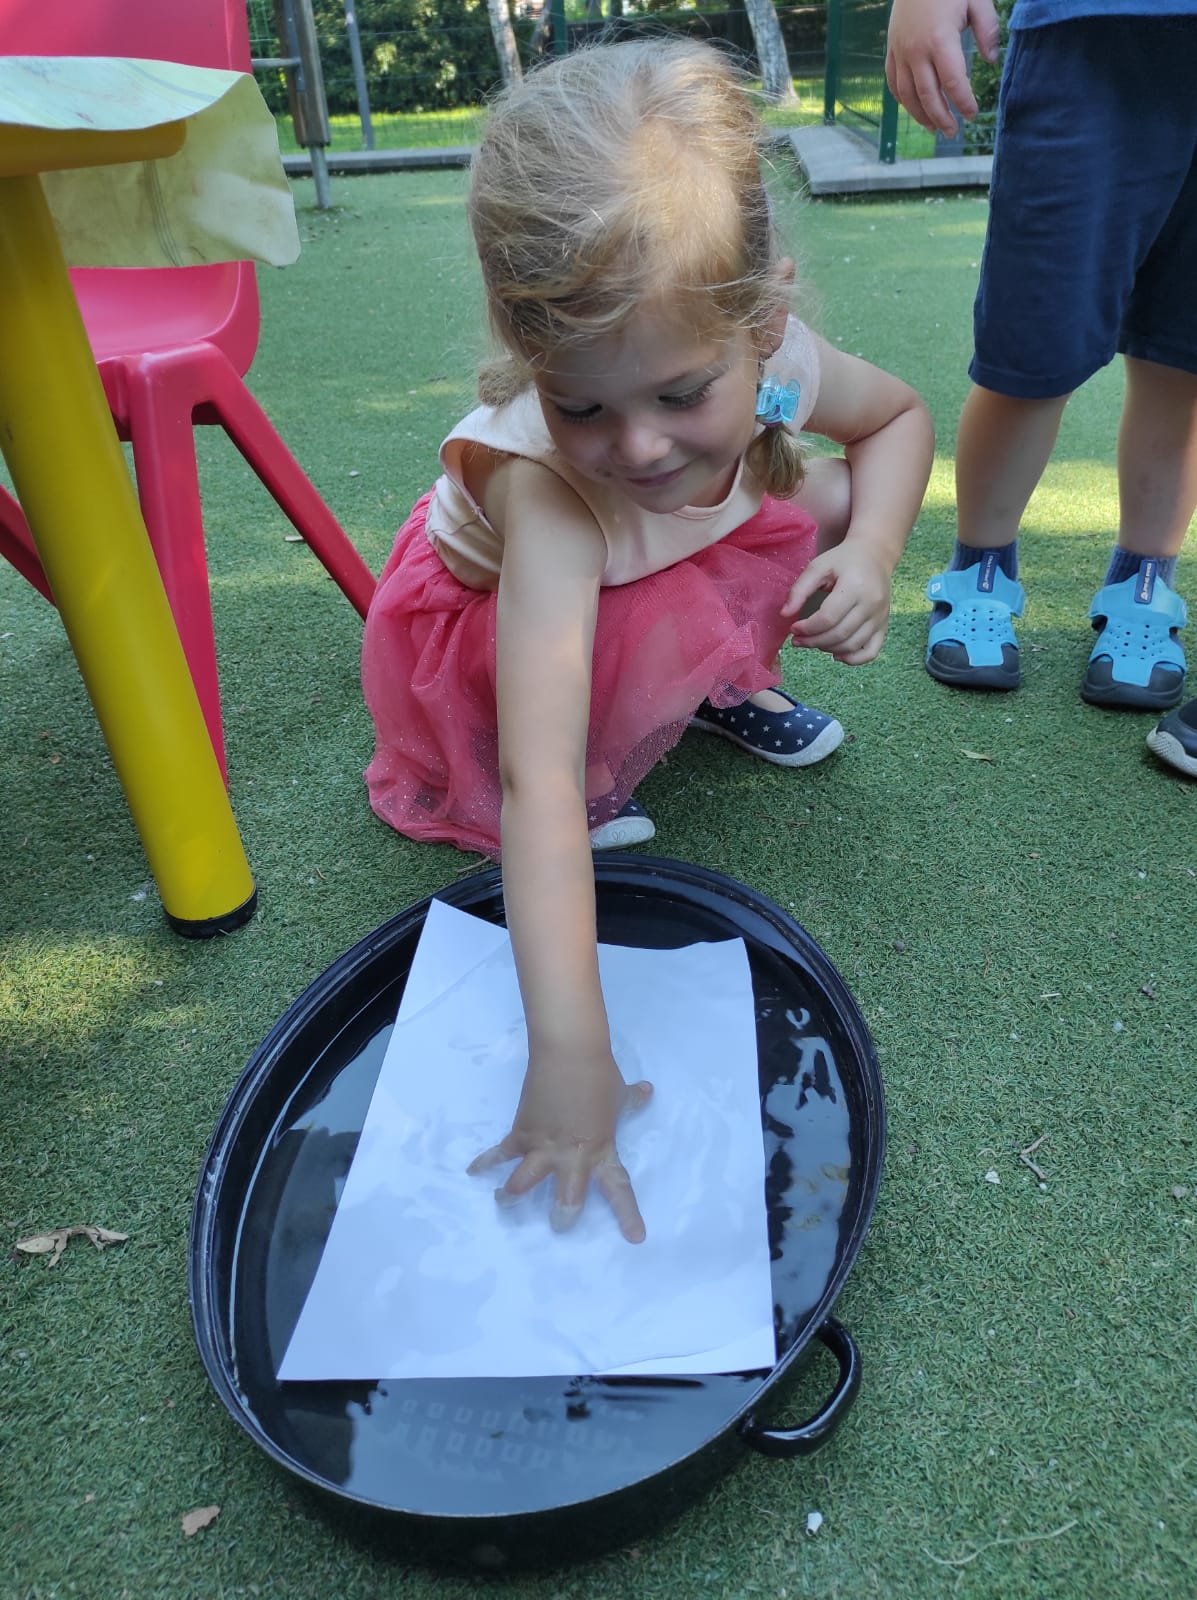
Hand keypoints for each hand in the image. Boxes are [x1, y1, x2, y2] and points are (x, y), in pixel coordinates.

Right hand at [468, 1049, 652, 1241]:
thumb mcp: (620, 1092)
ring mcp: (543, 1146)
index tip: (636, 1238)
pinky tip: (473, 1172)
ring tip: (504, 1202)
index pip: (618, 1188)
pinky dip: (485, 1162)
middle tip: (559, 1225)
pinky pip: (500, 1153)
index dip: (627, 1215)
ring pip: (524, 1183)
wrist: (569, 1052)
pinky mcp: (521, 1133)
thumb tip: (648, 1091)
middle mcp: (572, 1156)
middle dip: (562, 1216)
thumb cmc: (600, 1073)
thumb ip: (632, 1100)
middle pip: (567, 1198)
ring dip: (512, 1196)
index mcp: (602, 1149)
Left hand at [781, 545, 892, 663]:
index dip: (807, 628)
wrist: (874, 556)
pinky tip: (835, 654)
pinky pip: (870, 652)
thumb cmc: (842, 560)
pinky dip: (852, 659)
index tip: (793, 628)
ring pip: (852, 646)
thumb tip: (785, 615)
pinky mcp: (884, 625)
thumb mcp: (818, 566)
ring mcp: (880, 617)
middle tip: (797, 640)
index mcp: (856, 586)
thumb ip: (800, 589)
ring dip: (827, 649)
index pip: (828, 618)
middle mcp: (872, 604)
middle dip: (813, 642)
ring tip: (813, 642)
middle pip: (839, 635)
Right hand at [885, 0, 1000, 137]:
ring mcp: (900, 52)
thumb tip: (992, 60)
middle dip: (942, 117)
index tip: (972, 114)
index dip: (963, 102)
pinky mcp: (891, 50)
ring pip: (908, 95)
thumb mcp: (977, 0)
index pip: (953, 82)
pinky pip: (894, 83)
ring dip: (921, 115)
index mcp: (940, 40)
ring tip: (935, 128)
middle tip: (953, 132)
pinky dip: (904, 100)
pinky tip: (915, 110)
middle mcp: (916, 51)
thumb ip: (987, 30)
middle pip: (928, 95)